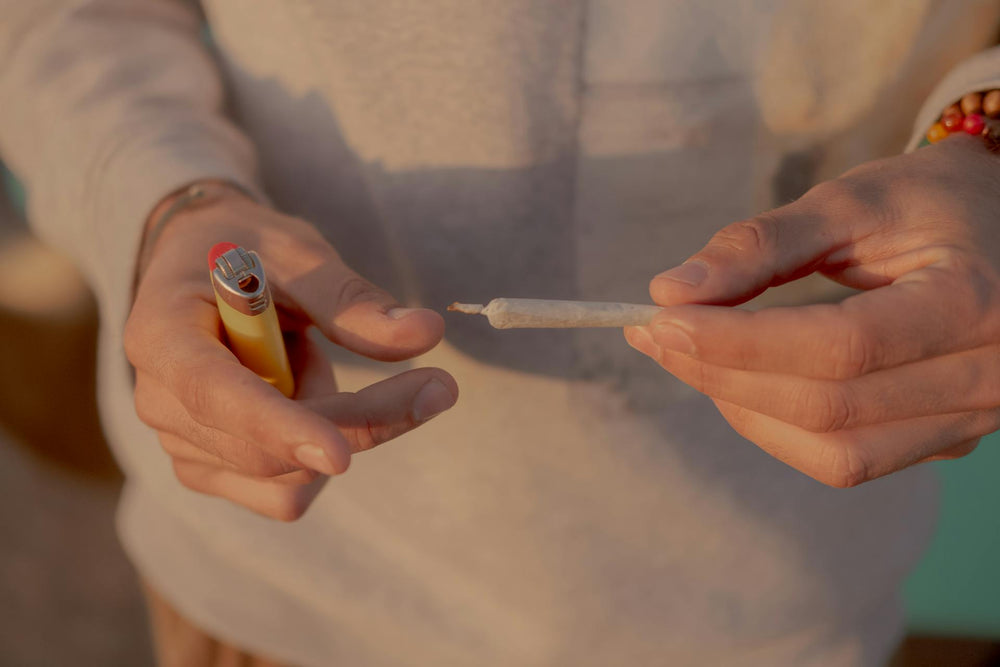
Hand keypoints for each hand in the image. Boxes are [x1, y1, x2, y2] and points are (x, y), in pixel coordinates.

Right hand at [125, 185, 457, 519]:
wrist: (201, 268)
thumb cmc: (246, 250)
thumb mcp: (297, 252)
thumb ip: (352, 298)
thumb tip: (426, 332)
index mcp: (161, 333)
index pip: (214, 394)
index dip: (278, 427)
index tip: (340, 455)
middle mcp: (158, 400)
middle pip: (268, 449)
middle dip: (359, 420)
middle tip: (437, 385)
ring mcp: (180, 444)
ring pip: (287, 479)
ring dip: (333, 423)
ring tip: (305, 357)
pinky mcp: (210, 471)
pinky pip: (286, 495)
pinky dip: (316, 454)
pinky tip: (300, 399)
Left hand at [625, 134, 999, 486]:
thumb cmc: (933, 202)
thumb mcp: (854, 199)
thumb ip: (761, 244)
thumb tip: (669, 291)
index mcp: (973, 302)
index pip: (840, 347)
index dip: (739, 341)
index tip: (661, 318)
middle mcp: (988, 376)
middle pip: (829, 407)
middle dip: (722, 375)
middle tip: (655, 336)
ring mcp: (972, 418)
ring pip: (835, 452)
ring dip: (744, 411)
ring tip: (687, 359)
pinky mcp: (947, 438)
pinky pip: (848, 458)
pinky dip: (778, 428)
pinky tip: (737, 384)